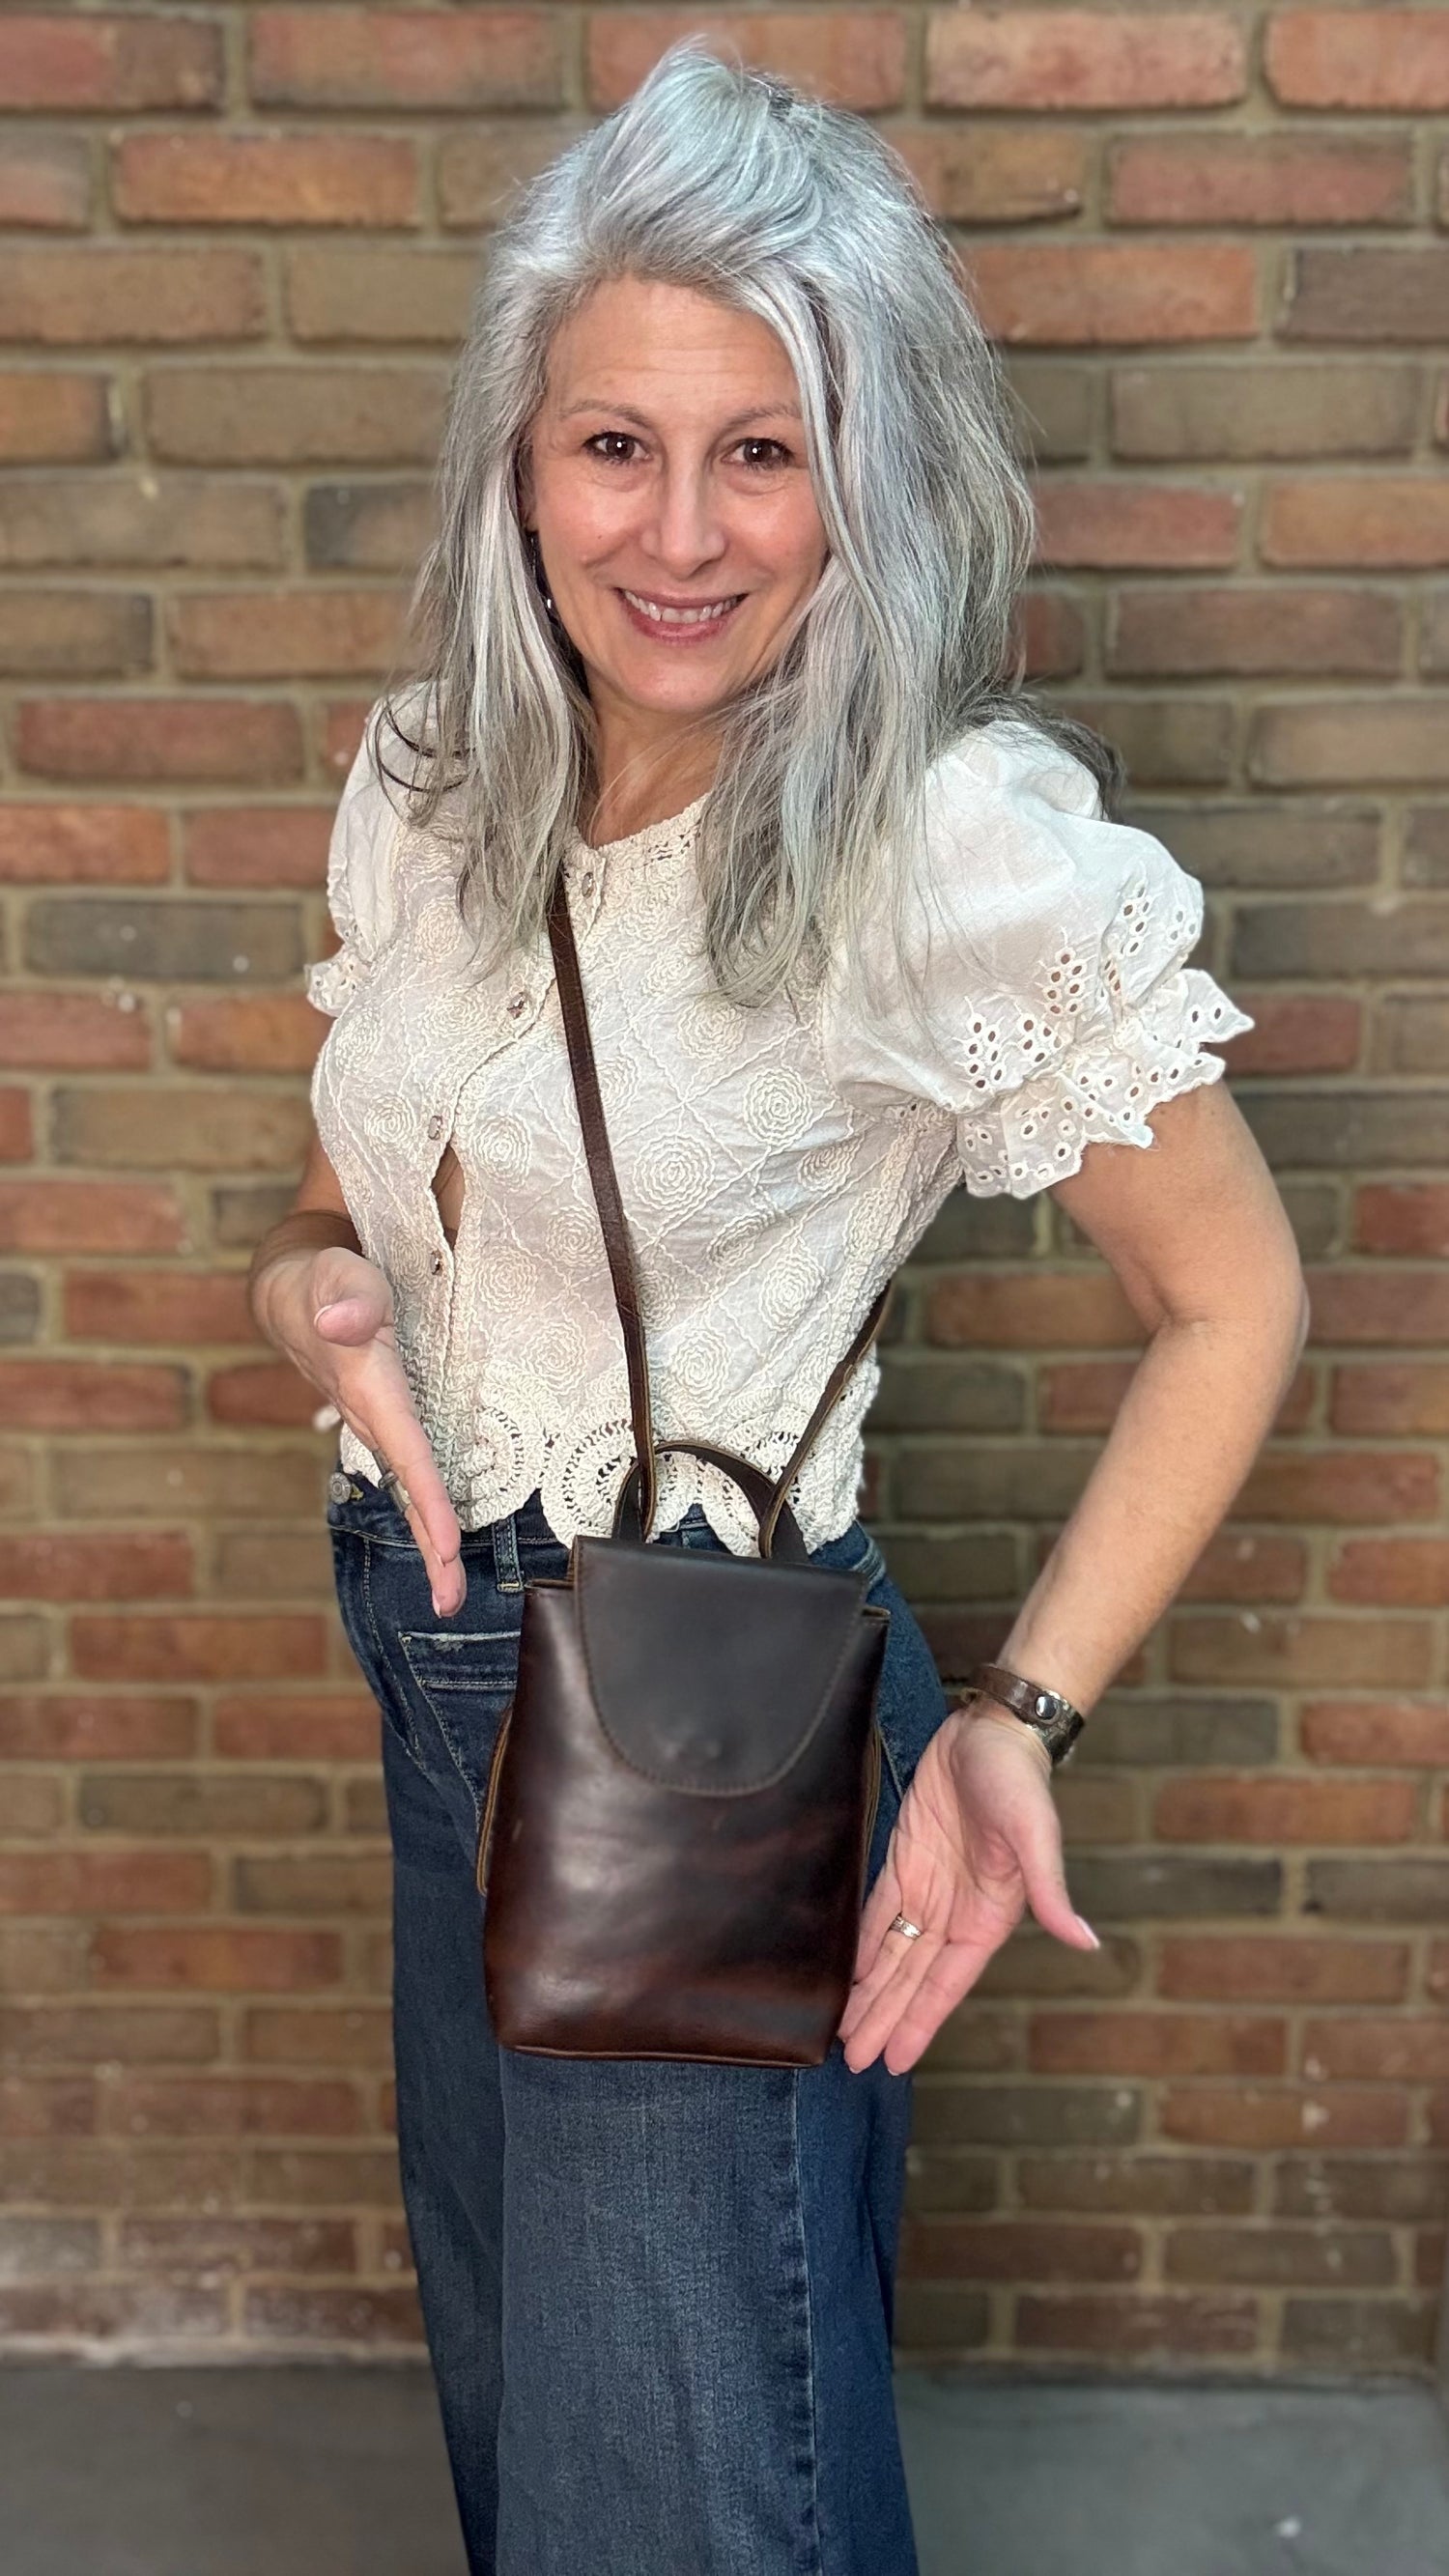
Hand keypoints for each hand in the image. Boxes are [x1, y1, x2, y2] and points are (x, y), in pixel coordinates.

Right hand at [256, 1244, 464, 1617]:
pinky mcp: (387, 1422)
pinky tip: (444, 1545)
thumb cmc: (325, 1281)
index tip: (450, 1546)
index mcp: (369, 1390)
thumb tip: (341, 1321)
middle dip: (429, 1549)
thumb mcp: (336, 1276)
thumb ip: (347, 1297)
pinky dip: (429, 1512)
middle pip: (409, 1493)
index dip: (429, 1500)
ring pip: (411, 1492)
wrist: (294, 1293)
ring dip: (431, 1543)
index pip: (407, 1453)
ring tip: (452, 1595)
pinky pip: (412, 1475)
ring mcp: (378, 1426)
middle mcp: (373, 1419)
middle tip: (451, 1603)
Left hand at [839, 1701, 1098, 2075]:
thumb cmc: (1020, 1782)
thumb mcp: (1036, 1836)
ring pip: (890, 1952)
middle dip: (882, 2018)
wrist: (992, 1730)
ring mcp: (928, 1887)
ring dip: (867, 1991)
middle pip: (911, 1978)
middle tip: (850, 2061)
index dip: (918, 2022)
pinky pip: (875, 1912)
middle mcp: (954, 1911)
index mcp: (988, 1917)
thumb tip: (1085, 1941)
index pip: (945, 1983)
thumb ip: (1051, 1892)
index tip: (892, 2061)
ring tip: (841, 2030)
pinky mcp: (904, 1859)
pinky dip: (857, 1943)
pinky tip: (838, 1971)